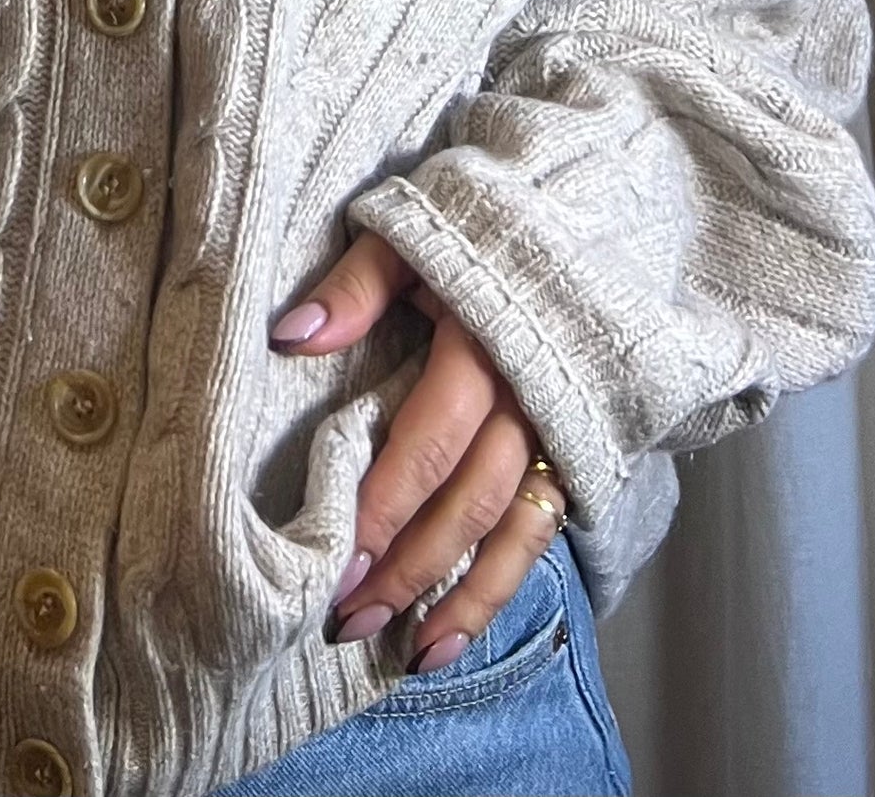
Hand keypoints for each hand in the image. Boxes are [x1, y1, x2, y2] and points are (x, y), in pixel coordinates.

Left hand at [269, 227, 568, 670]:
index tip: (336, 560)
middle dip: (407, 567)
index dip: (383, 505)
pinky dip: (497, 591)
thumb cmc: (478, 232)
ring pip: (508, 533)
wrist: (585, 220)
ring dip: (456, 600)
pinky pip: (536, 537)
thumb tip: (290, 337)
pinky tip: (453, 639)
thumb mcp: (413, 234)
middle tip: (346, 619)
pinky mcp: (572, 457)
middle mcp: (527, 402)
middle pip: (466, 500)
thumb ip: (356, 287)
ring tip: (404, 655)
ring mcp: (555, 435)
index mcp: (484, 346)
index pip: (429, 442)